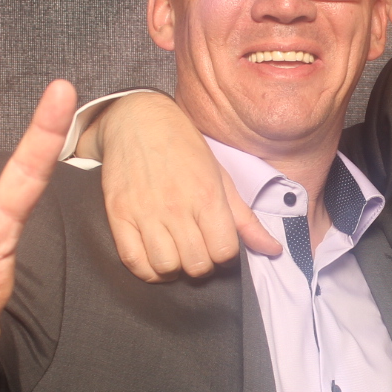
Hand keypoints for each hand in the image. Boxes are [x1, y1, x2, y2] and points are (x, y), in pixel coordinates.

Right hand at [91, 92, 281, 282]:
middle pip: (196, 265)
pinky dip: (147, 270)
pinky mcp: (118, 216)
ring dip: (175, 267)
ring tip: (177, 253)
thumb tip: (273, 250)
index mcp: (207, 196)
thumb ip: (246, 219)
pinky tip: (155, 258)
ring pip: (166, 267)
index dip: (225, 254)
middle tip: (198, 249)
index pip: (224, 252)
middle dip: (202, 263)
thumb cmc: (184, 148)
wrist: (138, 121)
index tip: (218, 244)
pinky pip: (134, 262)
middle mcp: (176, 207)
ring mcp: (145, 213)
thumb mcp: (221, 177)